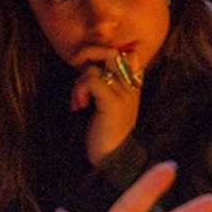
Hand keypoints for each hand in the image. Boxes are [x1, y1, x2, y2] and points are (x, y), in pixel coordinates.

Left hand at [69, 48, 143, 164]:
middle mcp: (131, 86)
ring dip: (79, 83)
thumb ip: (105, 85)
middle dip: (89, 57)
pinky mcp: (113, 102)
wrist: (113, 159)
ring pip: (94, 69)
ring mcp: (124, 93)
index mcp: (133, 86)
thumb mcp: (108, 105)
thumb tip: (87, 66)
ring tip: (79, 100)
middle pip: (111, 52)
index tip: (91, 69)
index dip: (105, 54)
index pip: (127, 54)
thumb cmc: (106, 133)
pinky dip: (79, 91)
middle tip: (78, 73)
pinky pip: (91, 81)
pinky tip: (79, 105)